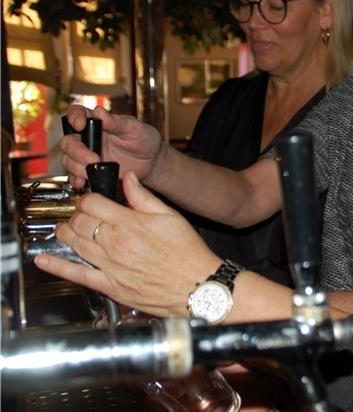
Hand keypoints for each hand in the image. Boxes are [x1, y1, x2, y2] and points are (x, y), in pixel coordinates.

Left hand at [35, 171, 221, 317]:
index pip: (93, 202)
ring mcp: (110, 266)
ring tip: (67, 229)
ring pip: (74, 243)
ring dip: (66, 233)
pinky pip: (76, 274)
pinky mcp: (109, 286)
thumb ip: (144, 197)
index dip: (89, 198)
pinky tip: (44, 259)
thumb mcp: (170, 216)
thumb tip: (128, 178)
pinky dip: (56, 266)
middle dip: (77, 214)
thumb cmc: (188, 253)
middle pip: (79, 221)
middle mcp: (115, 243)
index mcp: (130, 223)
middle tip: (83, 215)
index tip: (93, 200)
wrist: (197, 286)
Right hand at [60, 105, 162, 188]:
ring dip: (76, 166)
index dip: (74, 117)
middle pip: (67, 140)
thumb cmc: (144, 140)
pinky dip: (75, 179)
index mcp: (97, 122)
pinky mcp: (88, 170)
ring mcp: (86, 155)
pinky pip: (74, 175)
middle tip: (93, 159)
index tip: (80, 125)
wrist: (151, 162)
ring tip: (92, 171)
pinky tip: (83, 182)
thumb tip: (99, 111)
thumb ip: (117, 122)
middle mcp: (88, 137)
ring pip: (67, 159)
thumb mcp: (135, 128)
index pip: (77, 113)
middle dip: (76, 150)